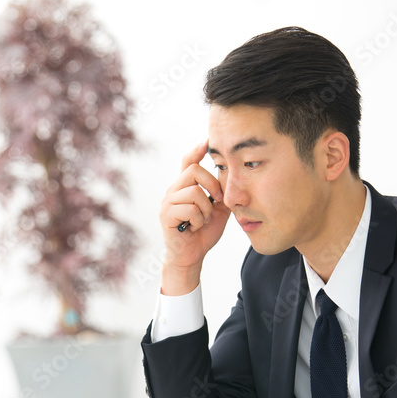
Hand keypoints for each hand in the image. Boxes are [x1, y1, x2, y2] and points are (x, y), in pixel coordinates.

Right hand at [159, 140, 230, 294]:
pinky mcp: (165, 215)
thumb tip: (230, 173)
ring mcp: (167, 202)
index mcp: (184, 187)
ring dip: (205, 209)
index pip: (188, 162)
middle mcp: (173, 190)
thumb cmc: (203, 233)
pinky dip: (198, 219)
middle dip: (212, 185)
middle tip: (218, 201)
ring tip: (203, 220)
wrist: (191, 256)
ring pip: (194, 191)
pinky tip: (194, 227)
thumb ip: (221, 193)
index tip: (208, 141)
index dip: (197, 150)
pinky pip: (189, 208)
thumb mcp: (218, 210)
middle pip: (194, 171)